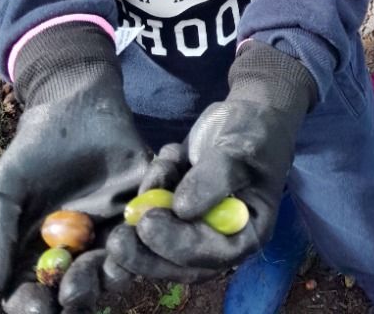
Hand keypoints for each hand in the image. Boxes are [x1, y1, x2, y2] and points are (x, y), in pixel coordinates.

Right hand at [0, 24, 150, 313]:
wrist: (71, 103)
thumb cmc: (32, 149)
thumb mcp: (4, 191)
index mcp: (48, 256)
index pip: (41, 296)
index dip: (37, 306)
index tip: (39, 305)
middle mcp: (86, 248)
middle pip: (89, 287)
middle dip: (84, 288)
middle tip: (78, 279)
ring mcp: (118, 225)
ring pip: (127, 260)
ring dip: (122, 260)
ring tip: (112, 243)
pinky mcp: (147, 198)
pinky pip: (157, 213)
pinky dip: (154, 204)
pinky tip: (144, 189)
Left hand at [106, 41, 315, 281]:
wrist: (251, 112)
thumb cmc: (256, 133)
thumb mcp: (240, 153)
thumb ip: (214, 179)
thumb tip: (182, 210)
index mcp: (244, 234)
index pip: (208, 257)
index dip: (176, 246)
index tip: (148, 224)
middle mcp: (219, 237)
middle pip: (178, 261)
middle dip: (145, 252)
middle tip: (117, 239)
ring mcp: (196, 222)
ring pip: (160, 237)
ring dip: (149, 206)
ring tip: (165, 165)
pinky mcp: (178, 203)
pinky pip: (154, 206)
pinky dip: (154, 181)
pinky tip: (173, 154)